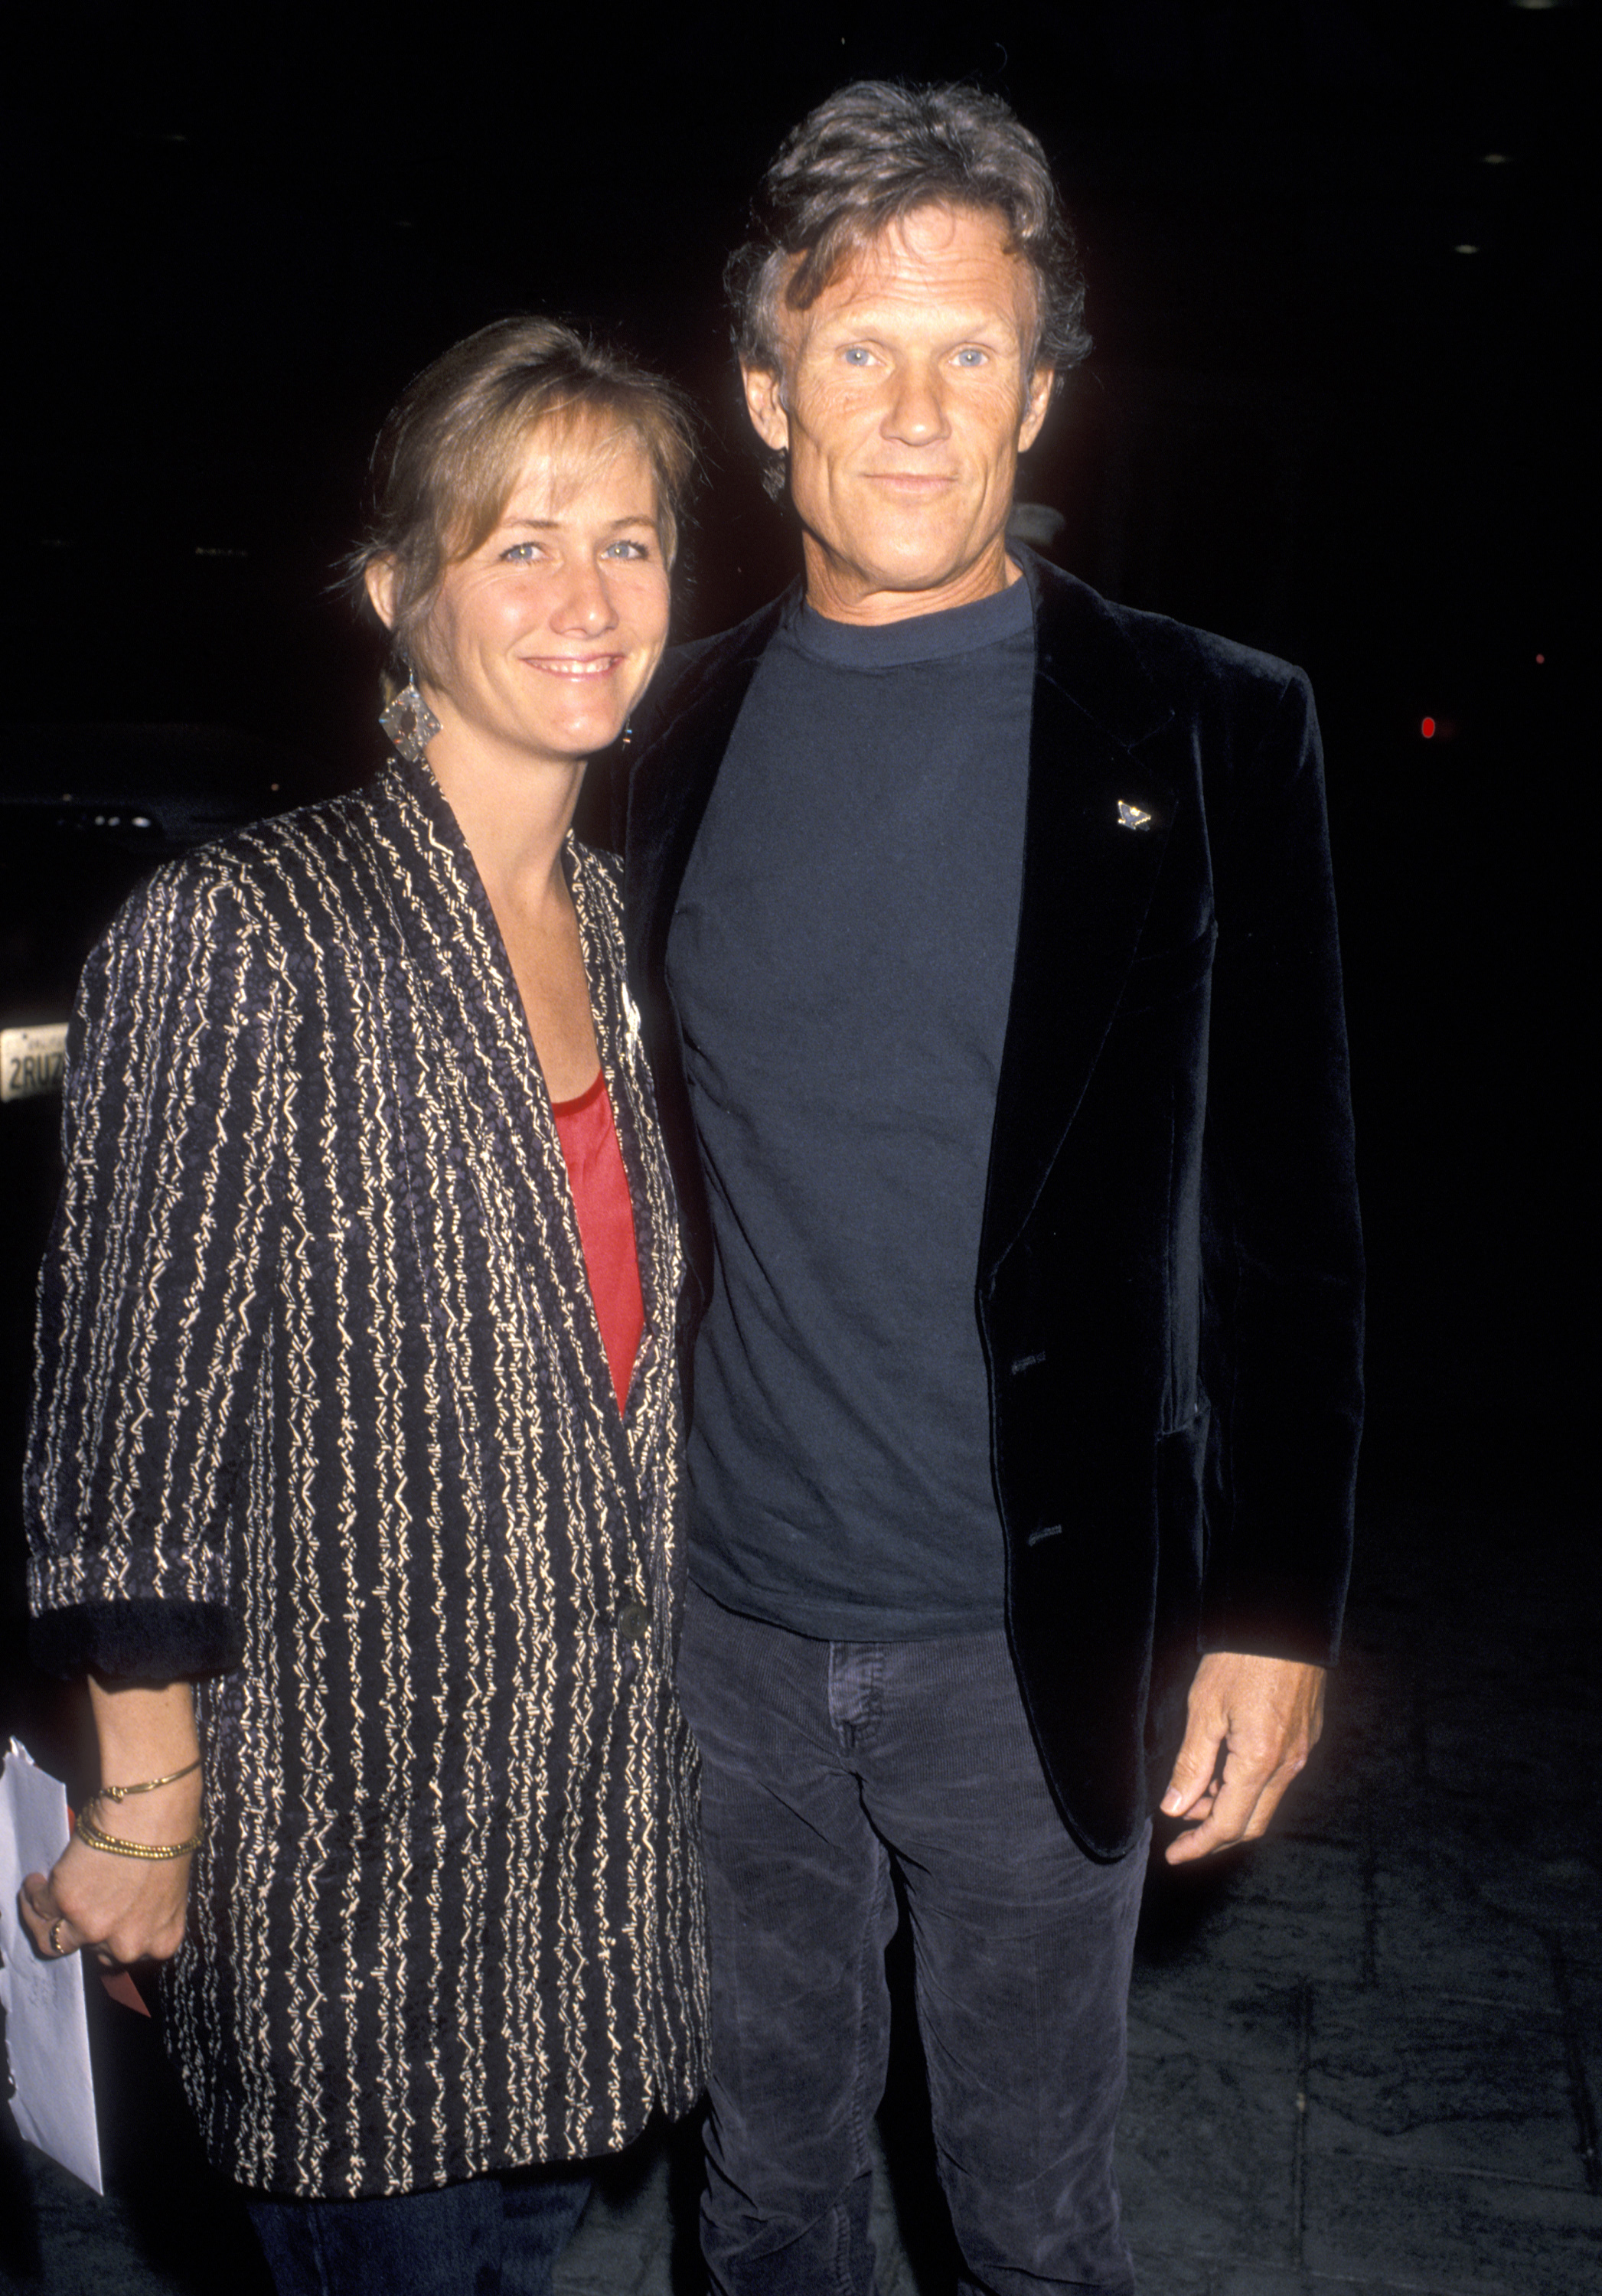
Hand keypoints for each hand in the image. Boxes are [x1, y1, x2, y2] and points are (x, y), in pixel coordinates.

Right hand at [21, 1825, 193, 1966]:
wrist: (152, 1811)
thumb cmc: (168, 1836)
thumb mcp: (169, 1889)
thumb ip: (147, 1911)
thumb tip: (123, 1907)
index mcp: (161, 1941)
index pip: (126, 1954)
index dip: (110, 1936)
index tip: (99, 1922)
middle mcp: (127, 1945)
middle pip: (92, 1949)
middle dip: (82, 1928)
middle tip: (71, 1909)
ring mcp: (94, 1928)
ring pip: (54, 1940)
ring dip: (44, 1921)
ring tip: (43, 1895)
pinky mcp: (65, 1904)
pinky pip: (40, 1907)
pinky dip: (35, 1894)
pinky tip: (37, 1882)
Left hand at [1161, 1651, 1324, 1864]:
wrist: (1284, 1621)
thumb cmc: (1242, 1659)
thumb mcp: (1204, 1709)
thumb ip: (1191, 1764)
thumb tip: (1174, 1807)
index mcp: (1260, 1762)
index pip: (1228, 1825)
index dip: (1199, 1845)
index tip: (1174, 1854)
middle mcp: (1288, 1764)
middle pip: (1251, 1823)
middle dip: (1214, 1833)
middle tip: (1181, 1829)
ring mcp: (1301, 1751)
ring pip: (1265, 1801)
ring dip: (1229, 1807)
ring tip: (1193, 1792)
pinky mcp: (1306, 1736)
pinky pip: (1277, 1778)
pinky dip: (1247, 1785)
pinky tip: (1221, 1770)